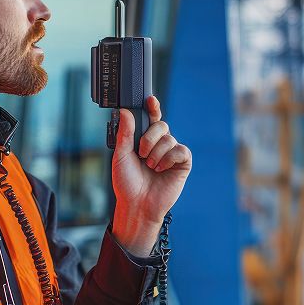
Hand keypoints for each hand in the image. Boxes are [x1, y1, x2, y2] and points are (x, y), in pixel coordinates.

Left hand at [111, 96, 191, 255]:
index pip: (150, 118)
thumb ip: (124, 133)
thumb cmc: (127, 183)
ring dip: (156, 153)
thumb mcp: (121, 155)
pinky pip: (181, 150)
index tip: (150, 99)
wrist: (137, 204)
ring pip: (169, 138)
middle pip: (161, 125)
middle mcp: (159, 144)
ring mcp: (171, 153)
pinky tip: (161, 169)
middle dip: (149, 138)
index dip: (152, 107)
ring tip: (150, 168)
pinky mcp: (182, 163)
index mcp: (144, 140)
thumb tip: (125, 110)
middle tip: (141, 154)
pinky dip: (168, 158)